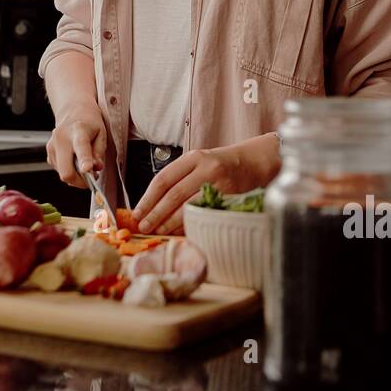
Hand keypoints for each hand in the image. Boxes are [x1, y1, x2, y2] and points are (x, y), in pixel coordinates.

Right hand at [45, 101, 107, 187]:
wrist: (72, 110)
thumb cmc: (89, 121)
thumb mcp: (101, 133)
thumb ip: (99, 152)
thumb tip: (95, 169)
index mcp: (78, 130)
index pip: (81, 147)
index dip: (84, 161)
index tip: (87, 170)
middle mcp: (61, 138)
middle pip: (66, 171)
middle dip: (80, 181)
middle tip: (92, 178)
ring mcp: (52, 146)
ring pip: (63, 174)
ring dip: (76, 176)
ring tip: (84, 164)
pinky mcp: (48, 152)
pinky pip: (60, 170)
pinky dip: (69, 170)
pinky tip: (75, 159)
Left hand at [133, 134, 279, 234]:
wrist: (253, 163)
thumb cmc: (220, 167)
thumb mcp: (198, 164)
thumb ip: (179, 179)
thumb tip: (151, 206)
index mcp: (193, 158)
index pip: (163, 178)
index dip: (148, 198)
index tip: (137, 212)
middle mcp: (205, 168)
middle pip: (174, 194)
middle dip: (156, 213)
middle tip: (143, 226)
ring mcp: (219, 183)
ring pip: (189, 206)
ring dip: (171, 222)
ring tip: (158, 231)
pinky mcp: (230, 197)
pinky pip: (205, 214)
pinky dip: (191, 224)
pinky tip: (181, 232)